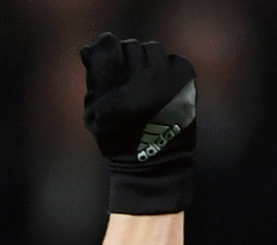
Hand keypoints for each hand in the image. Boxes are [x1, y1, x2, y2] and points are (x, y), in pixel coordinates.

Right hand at [80, 33, 196, 214]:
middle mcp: (141, 84)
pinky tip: (163, 84)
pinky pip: (174, 59)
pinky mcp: (185, 82)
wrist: (155, 166)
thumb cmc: (119, 143)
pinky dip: (167, 68)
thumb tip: (91, 49)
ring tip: (146, 78)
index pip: (108, 49)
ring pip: (153, 50)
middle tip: (127, 72)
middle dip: (126, 57)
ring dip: (147, 60)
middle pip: (130, 47)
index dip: (105, 47)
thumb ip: (94, 82)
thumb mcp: (94, 117)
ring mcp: (166, 82)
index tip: (105, 51)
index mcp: (113, 94)